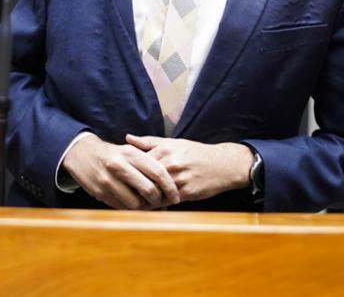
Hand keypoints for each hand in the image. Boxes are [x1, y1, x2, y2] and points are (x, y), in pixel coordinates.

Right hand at [61, 134, 180, 209]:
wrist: (82, 154)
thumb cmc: (114, 154)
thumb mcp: (130, 150)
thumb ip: (150, 163)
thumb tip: (170, 184)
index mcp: (131, 153)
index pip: (158, 172)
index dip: (170, 187)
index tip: (176, 196)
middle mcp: (120, 166)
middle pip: (148, 190)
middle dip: (158, 200)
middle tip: (162, 203)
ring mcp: (108, 180)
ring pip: (135, 203)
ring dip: (144, 207)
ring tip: (147, 204)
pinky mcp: (100, 192)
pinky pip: (121, 207)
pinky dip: (130, 208)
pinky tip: (132, 203)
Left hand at [125, 135, 253, 202]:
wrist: (223, 164)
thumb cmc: (195, 153)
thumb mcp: (173, 143)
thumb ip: (148, 142)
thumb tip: (127, 138)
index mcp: (165, 149)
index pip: (139, 163)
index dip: (129, 172)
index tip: (120, 177)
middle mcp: (171, 163)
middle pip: (144, 178)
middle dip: (134, 187)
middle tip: (123, 193)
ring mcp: (179, 178)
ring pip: (154, 192)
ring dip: (144, 198)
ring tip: (134, 201)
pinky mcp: (187, 192)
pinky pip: (167, 201)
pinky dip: (158, 204)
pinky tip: (152, 205)